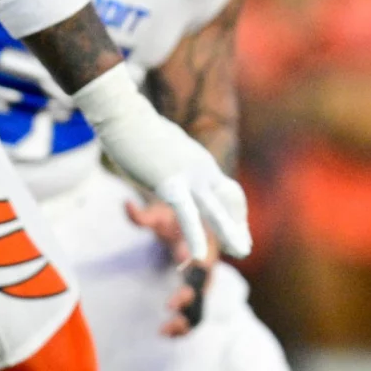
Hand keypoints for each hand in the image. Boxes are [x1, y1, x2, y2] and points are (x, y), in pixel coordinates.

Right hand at [73, 66, 250, 262]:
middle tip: (246, 249)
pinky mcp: (169, 182)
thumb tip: (176, 163)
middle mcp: (202, 169)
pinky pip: (186, 214)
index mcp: (202, 163)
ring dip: (229, 232)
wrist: (124, 114)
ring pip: (214, 209)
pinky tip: (201, 257)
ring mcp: (188, 175)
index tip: (240, 230)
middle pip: (228, 200)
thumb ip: (178, 160)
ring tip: (242, 252)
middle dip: (237, 226)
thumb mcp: (169, 148)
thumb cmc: (141, 131)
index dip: (235, 212)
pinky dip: (195, 236)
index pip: (228, 191)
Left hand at [126, 198, 215, 335]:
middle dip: (190, 295)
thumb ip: (143, 214)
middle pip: (204, 283)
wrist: (190, 224)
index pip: (203, 251)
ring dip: (187, 319)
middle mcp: (208, 263)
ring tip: (165, 330)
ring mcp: (203, 281)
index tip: (182, 264)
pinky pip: (194, 313)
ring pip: (201, 305)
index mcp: (205, 241)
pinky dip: (184, 325)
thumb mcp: (159, 213)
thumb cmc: (174, 217)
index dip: (195, 260)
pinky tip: (164, 332)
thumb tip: (125, 204)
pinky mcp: (196, 293)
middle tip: (170, 305)